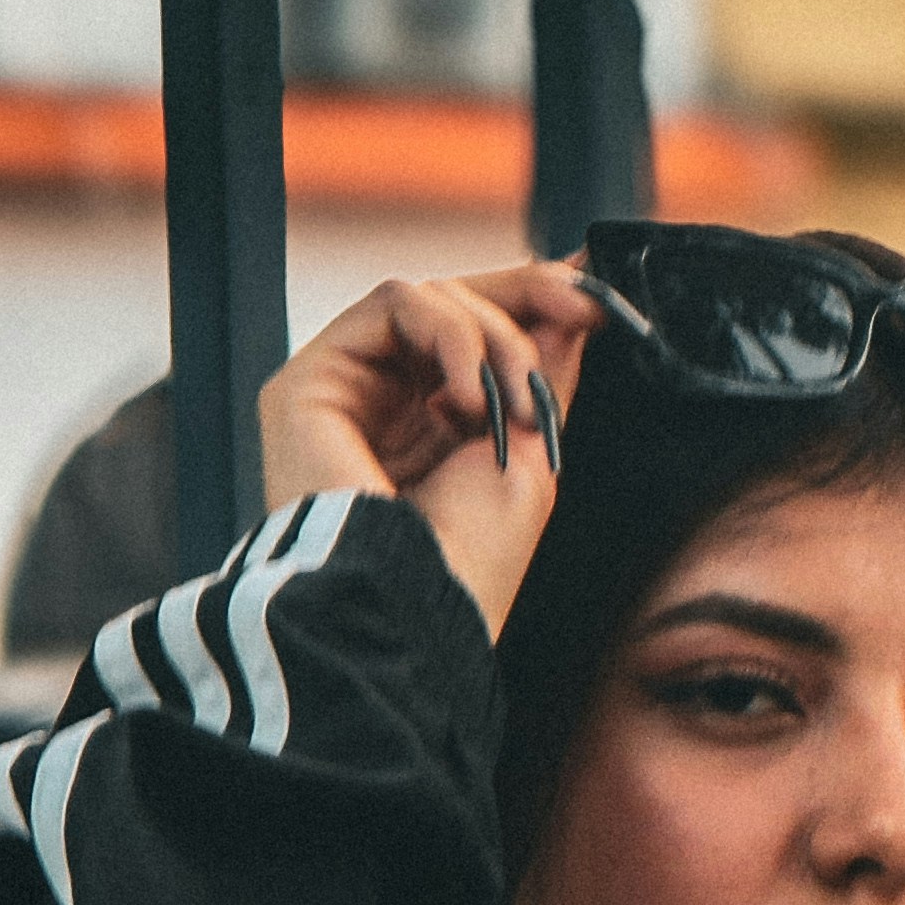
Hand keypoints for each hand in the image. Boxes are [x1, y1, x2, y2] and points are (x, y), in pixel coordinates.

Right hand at [254, 262, 602, 635]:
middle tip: (584, 307)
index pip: (477, 340)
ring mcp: (345, 391)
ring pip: (430, 299)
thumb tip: (570, 305)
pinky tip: (471, 399)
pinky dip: (452, 335)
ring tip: (517, 403)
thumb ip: (541, 374)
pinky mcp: (309, 379)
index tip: (595, 303)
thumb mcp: (530, 454)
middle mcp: (384, 406)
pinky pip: (394, 302)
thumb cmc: (470, 562)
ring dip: (496, 336)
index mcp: (431, 432)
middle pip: (454, 306)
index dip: (533, 308)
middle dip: (527, 299)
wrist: (416, 605)